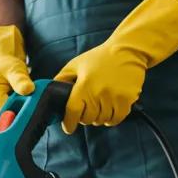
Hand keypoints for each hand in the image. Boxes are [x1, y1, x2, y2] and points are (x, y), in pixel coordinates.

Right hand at [0, 25, 34, 120]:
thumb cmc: (5, 65)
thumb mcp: (14, 68)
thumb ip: (20, 80)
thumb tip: (29, 89)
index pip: (8, 117)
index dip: (22, 116)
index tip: (35, 109)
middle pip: (10, 122)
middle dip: (23, 116)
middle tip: (36, 106)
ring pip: (11, 123)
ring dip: (22, 116)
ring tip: (31, 104)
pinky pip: (11, 120)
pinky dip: (20, 115)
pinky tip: (26, 107)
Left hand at [55, 0, 177, 134]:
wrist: (128, 50)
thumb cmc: (100, 57)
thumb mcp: (76, 64)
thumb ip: (61, 79)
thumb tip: (48, 93)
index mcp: (84, 85)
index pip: (73, 112)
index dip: (68, 123)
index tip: (68, 127)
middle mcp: (98, 93)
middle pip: (87, 120)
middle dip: (85, 116)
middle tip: (88, 107)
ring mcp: (113, 98)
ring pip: (101, 121)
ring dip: (99, 117)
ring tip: (100, 104)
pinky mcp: (127, 100)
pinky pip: (116, 119)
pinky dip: (112, 118)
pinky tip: (110, 107)